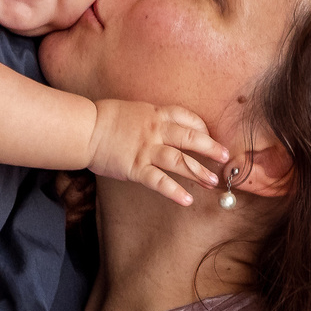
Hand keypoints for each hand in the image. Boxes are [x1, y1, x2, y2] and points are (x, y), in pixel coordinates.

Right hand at [87, 101, 228, 206]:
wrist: (84, 129)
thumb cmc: (106, 119)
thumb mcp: (135, 110)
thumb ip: (152, 119)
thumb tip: (166, 129)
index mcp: (155, 114)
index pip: (187, 118)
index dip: (202, 128)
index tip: (209, 137)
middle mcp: (155, 131)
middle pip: (190, 138)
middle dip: (211, 148)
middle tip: (226, 158)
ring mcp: (146, 149)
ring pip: (179, 160)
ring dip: (198, 172)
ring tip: (212, 182)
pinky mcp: (135, 167)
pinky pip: (159, 181)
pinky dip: (174, 191)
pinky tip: (187, 200)